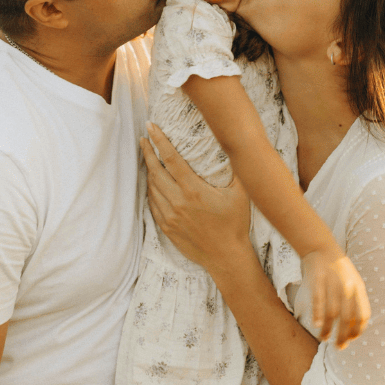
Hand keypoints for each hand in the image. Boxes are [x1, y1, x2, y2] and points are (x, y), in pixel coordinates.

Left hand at [142, 123, 251, 272]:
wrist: (226, 257)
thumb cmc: (235, 224)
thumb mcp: (241, 194)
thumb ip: (236, 170)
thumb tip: (235, 147)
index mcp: (193, 190)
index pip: (171, 159)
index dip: (159, 141)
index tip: (151, 128)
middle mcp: (178, 201)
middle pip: (155, 171)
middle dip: (147, 152)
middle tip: (143, 138)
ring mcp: (170, 216)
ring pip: (152, 187)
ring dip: (148, 170)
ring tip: (147, 157)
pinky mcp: (166, 227)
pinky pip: (153, 204)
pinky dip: (151, 190)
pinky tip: (153, 183)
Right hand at [300, 247, 370, 348]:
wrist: (321, 246)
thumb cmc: (337, 268)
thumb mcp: (352, 281)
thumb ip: (355, 301)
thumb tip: (354, 326)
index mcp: (359, 288)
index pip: (363, 315)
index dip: (358, 330)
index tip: (350, 340)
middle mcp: (348, 286)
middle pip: (348, 318)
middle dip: (343, 336)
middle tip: (338, 347)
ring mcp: (332, 282)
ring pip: (332, 312)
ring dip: (328, 329)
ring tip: (323, 339)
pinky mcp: (318, 279)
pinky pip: (318, 300)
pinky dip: (318, 314)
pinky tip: (316, 325)